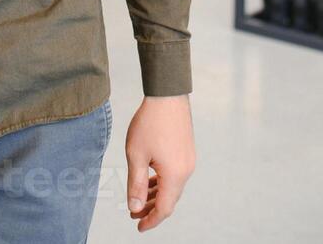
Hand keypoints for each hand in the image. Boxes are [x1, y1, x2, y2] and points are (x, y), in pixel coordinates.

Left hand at [124, 95, 195, 231]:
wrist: (168, 95)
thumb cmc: (150, 123)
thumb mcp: (136, 156)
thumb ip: (136, 184)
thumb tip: (135, 208)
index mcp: (175, 175)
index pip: (164, 208)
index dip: (151, 220)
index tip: (138, 227)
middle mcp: (186, 170)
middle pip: (170, 199)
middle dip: (152, 209)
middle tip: (134, 214)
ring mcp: (188, 160)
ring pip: (172, 186)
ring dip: (157, 195)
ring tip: (139, 199)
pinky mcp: (187, 151)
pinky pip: (175, 174)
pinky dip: (162, 182)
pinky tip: (150, 180)